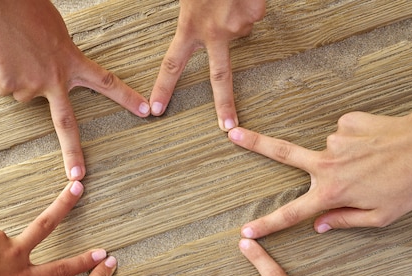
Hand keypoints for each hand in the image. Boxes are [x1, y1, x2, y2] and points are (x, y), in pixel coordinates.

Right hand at [0, 0, 150, 179]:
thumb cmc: (28, 9)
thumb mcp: (57, 34)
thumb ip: (60, 60)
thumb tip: (48, 79)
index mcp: (72, 62)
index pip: (107, 83)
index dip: (127, 98)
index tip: (147, 111)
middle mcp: (54, 79)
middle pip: (66, 125)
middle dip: (72, 153)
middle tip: (78, 176)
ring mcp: (30, 86)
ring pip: (24, 92)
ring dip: (19, 76)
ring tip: (15, 51)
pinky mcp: (7, 86)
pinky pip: (4, 86)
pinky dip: (2, 73)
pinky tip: (1, 55)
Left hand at [149, 0, 264, 130]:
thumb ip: (192, 16)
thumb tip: (200, 25)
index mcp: (189, 25)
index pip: (172, 63)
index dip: (163, 87)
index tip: (157, 109)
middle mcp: (213, 31)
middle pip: (220, 78)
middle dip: (225, 105)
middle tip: (227, 127)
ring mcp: (236, 25)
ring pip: (239, 30)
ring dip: (234, 18)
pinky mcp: (254, 15)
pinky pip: (252, 16)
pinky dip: (248, 6)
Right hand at [231, 110, 411, 237]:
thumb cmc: (409, 184)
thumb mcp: (381, 217)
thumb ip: (344, 221)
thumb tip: (319, 226)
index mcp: (332, 192)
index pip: (292, 213)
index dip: (267, 224)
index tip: (246, 230)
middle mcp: (326, 164)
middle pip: (281, 154)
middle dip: (254, 143)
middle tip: (232, 133)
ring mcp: (335, 140)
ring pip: (330, 151)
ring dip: (346, 157)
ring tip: (375, 161)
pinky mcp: (347, 122)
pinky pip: (345, 134)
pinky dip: (356, 141)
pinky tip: (376, 145)